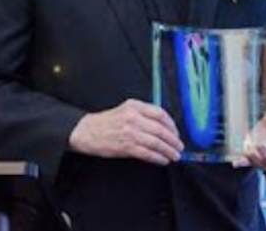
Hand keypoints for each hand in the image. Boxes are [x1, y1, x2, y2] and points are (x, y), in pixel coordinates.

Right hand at [69, 98, 183, 165]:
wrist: (86, 131)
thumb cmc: (106, 122)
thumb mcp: (124, 110)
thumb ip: (142, 114)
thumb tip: (163, 127)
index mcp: (134, 106)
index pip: (160, 113)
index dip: (171, 125)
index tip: (176, 133)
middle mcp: (133, 117)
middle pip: (160, 129)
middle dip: (173, 140)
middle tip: (179, 147)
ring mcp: (130, 132)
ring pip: (156, 142)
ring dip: (168, 151)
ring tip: (174, 156)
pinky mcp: (126, 146)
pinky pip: (147, 153)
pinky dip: (157, 158)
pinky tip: (162, 160)